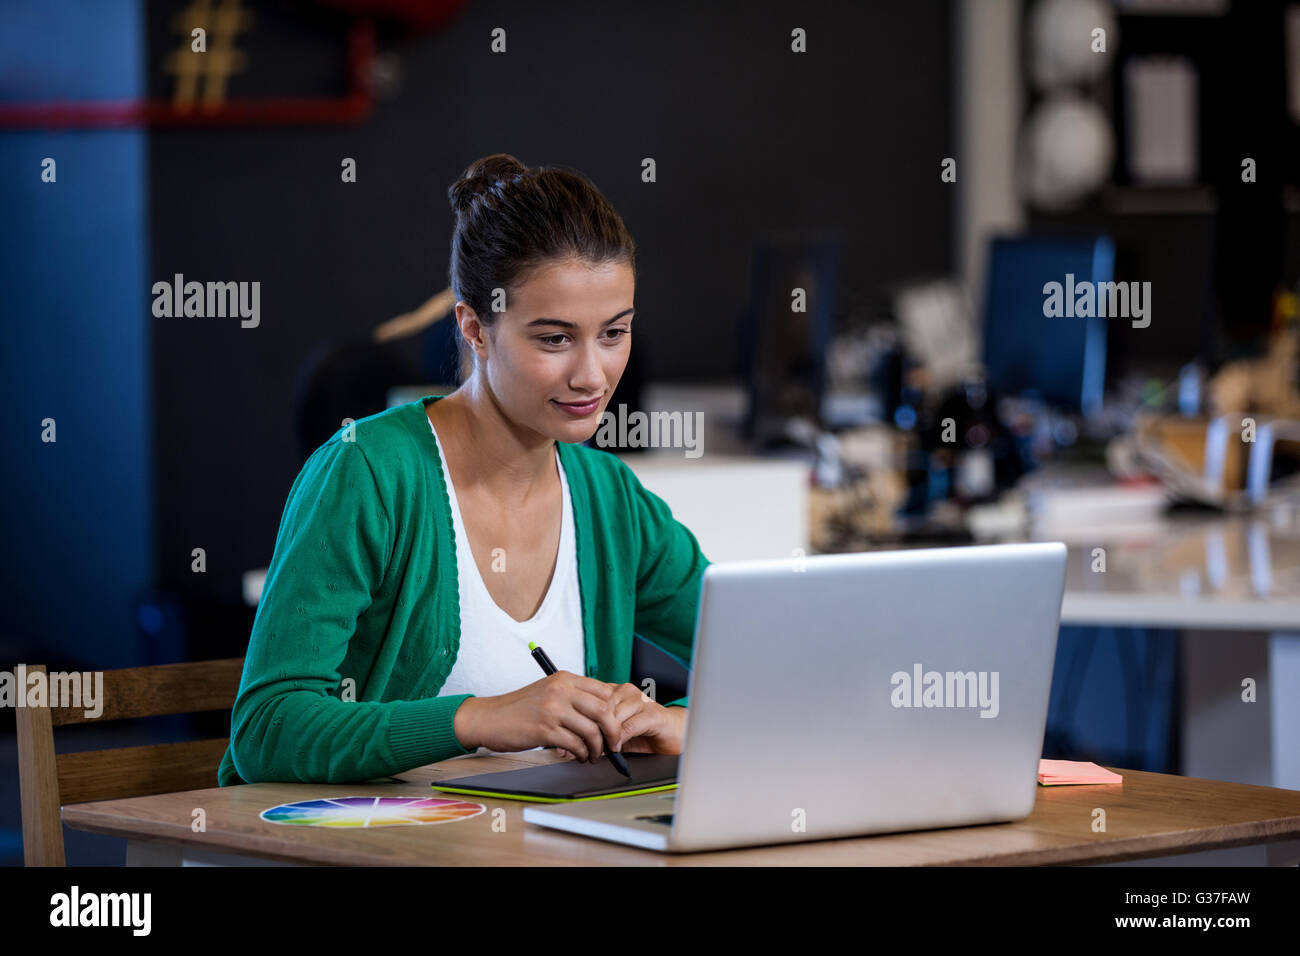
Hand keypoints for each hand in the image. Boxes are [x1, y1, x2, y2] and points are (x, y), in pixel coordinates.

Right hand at [452, 671, 624, 762]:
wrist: (489, 717)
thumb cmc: (520, 708)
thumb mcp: (548, 692)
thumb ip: (573, 696)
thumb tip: (604, 713)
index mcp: (564, 678)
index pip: (604, 691)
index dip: (615, 711)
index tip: (616, 725)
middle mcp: (560, 690)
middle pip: (604, 710)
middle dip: (613, 732)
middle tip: (614, 745)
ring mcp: (552, 710)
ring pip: (592, 731)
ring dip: (598, 748)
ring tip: (594, 755)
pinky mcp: (545, 730)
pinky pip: (575, 745)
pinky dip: (582, 754)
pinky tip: (580, 757)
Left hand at [555, 683, 686, 759]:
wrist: (674, 733)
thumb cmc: (645, 732)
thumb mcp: (615, 733)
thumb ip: (596, 735)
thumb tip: (569, 747)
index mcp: (615, 692)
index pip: (590, 699)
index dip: (579, 718)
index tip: (569, 735)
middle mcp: (627, 692)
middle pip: (599, 707)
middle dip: (590, 728)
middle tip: (582, 746)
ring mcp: (640, 700)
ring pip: (612, 716)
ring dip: (604, 735)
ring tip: (598, 749)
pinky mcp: (652, 714)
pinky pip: (629, 725)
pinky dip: (620, 738)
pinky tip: (616, 747)